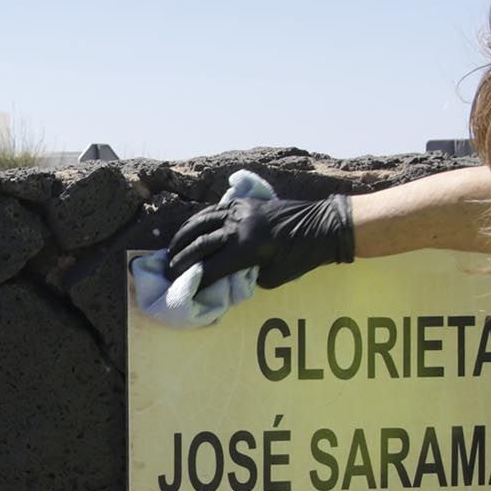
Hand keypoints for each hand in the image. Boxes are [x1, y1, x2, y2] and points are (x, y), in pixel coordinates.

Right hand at [163, 194, 353, 289]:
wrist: (323, 225)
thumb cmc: (302, 257)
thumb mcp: (273, 277)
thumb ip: (246, 277)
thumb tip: (224, 276)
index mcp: (247, 249)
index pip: (210, 267)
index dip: (193, 279)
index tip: (180, 287)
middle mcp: (238, 227)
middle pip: (200, 244)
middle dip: (181, 259)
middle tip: (168, 271)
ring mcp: (239, 212)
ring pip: (201, 222)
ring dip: (183, 237)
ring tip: (171, 250)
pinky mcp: (243, 203)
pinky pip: (213, 211)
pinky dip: (197, 221)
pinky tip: (189, 230)